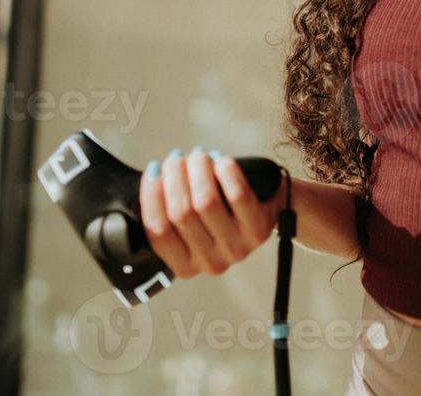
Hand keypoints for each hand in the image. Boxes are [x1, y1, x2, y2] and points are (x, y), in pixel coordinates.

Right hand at [139, 147, 283, 277]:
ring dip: (197, 170)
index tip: (153, 170)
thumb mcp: (193, 224)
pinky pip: (237, 196)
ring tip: (197, 155)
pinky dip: (226, 173)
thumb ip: (169, 212)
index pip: (157, 232)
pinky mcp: (259, 230)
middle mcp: (210, 263)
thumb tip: (148, 179)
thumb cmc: (223, 212)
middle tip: (176, 157)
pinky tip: (220, 159)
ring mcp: (237, 249)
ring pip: (206, 202)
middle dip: (174, 177)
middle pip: (180, 213)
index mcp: (185, 266)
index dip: (151, 196)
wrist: (272, 212)